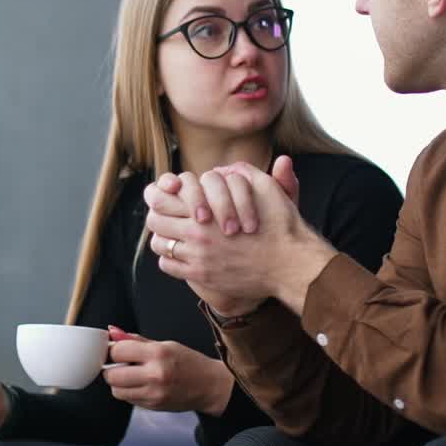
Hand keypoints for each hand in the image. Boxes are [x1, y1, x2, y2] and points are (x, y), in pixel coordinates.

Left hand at [101, 326, 233, 415]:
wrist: (209, 386)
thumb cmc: (189, 362)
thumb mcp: (165, 345)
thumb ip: (136, 341)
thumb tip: (113, 332)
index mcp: (158, 353)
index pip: (118, 351)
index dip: (113, 350)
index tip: (116, 350)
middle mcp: (155, 375)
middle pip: (112, 375)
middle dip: (112, 369)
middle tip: (120, 364)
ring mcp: (154, 393)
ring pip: (117, 391)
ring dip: (119, 383)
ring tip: (131, 376)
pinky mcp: (153, 406)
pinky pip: (128, 400)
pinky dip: (129, 392)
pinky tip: (141, 385)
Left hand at [144, 158, 334, 314]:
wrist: (290, 264)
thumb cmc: (280, 224)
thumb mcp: (265, 188)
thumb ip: (241, 173)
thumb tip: (222, 169)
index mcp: (208, 207)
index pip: (162, 196)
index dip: (160, 192)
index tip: (167, 193)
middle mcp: (197, 232)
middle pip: (155, 219)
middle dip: (158, 214)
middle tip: (166, 213)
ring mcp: (197, 256)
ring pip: (159, 244)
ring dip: (163, 236)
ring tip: (173, 233)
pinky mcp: (201, 276)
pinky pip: (168, 266)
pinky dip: (169, 259)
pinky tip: (181, 253)